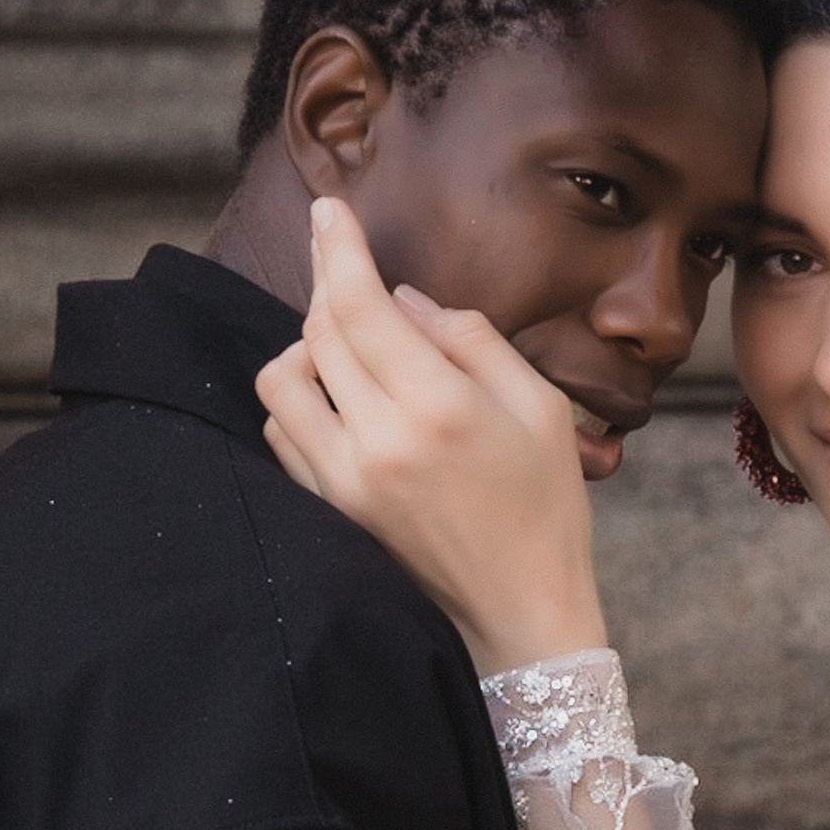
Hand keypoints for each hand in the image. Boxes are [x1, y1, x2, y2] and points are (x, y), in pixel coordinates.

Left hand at [253, 196, 608, 673]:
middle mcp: (380, 441)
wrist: (522, 617)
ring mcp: (346, 480)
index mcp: (439, 408)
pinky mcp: (332, 509)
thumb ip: (472, 341)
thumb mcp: (540, 410)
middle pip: (319, 332)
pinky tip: (334, 397)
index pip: (360, 306)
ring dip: (306, 346)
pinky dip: (297, 400)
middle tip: (341, 255)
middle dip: (327, 281)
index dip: (338, 249)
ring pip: (282, 380)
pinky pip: (282, 433)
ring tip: (347, 345)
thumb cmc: (547, 511)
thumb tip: (406, 301)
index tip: (329, 211)